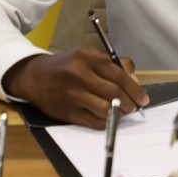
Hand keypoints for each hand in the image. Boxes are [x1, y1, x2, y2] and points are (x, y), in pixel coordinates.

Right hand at [2, 46, 148, 128]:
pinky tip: (109, 117)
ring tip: (123, 112)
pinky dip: (106, 121)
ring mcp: (72, 94)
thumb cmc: (67, 65)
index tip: (143, 98)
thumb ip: (112, 64)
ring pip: (105, 108)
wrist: (35, 76)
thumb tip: (134, 81)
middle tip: (135, 106)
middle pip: (114, 93)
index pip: (118, 74)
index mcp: (87, 57)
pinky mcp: (67, 111)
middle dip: (130, 102)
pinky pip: (93, 120)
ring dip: (119, 113)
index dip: (134, 88)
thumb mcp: (88, 56)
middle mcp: (79, 74)